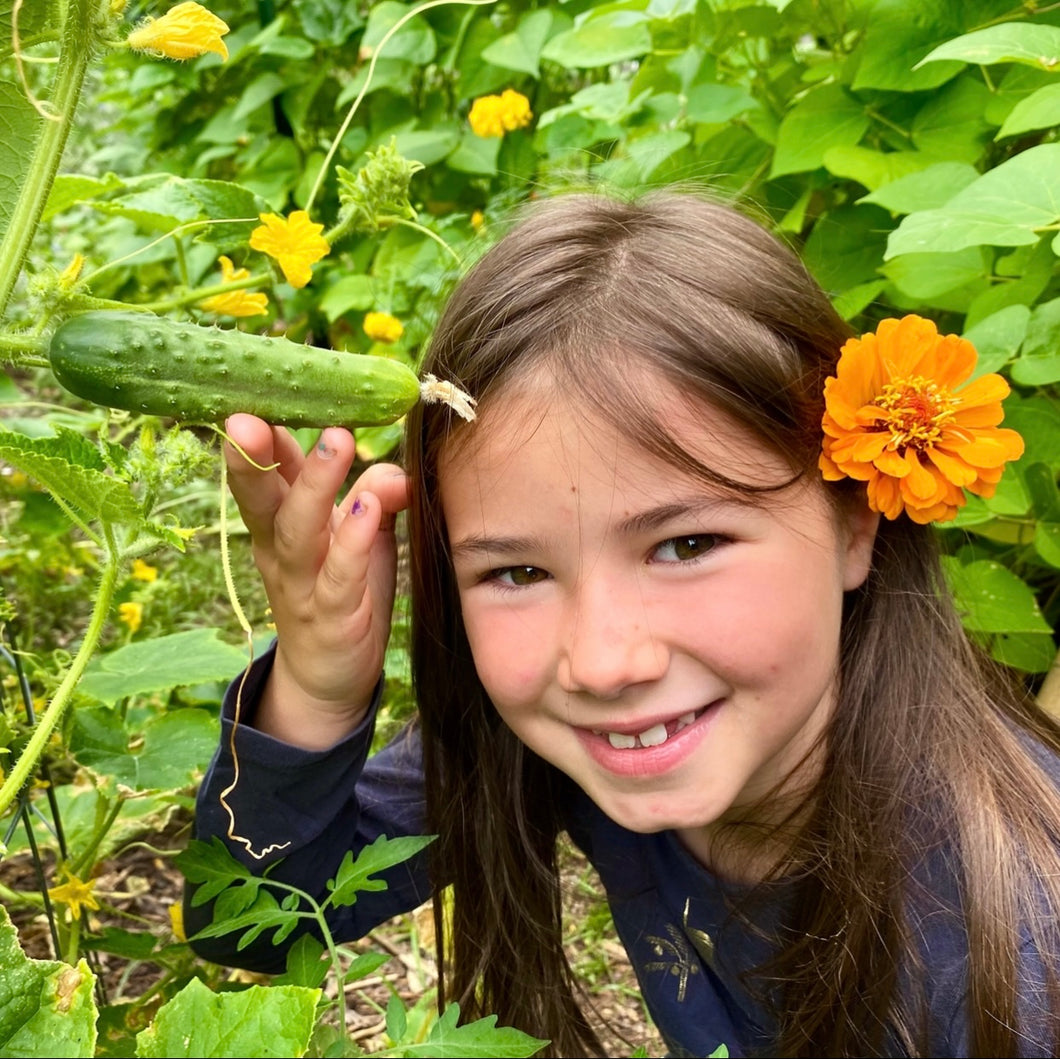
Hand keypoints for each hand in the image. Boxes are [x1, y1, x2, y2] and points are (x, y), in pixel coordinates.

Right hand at [223, 414, 408, 748]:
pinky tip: (367, 510)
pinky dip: (353, 543)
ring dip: (314, 485)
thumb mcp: (357, 537)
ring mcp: (304, 586)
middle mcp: (281, 551)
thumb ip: (375, 496)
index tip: (251, 392)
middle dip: (255, 455)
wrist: (329, 676)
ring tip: (337, 441)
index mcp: (280, 524)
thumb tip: (395, 469)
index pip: (265, 472)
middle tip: (251, 416)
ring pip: (299, 531)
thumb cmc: (342, 591)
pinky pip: (340, 577)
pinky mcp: (332, 618)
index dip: (259, 434)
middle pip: (263, 498)